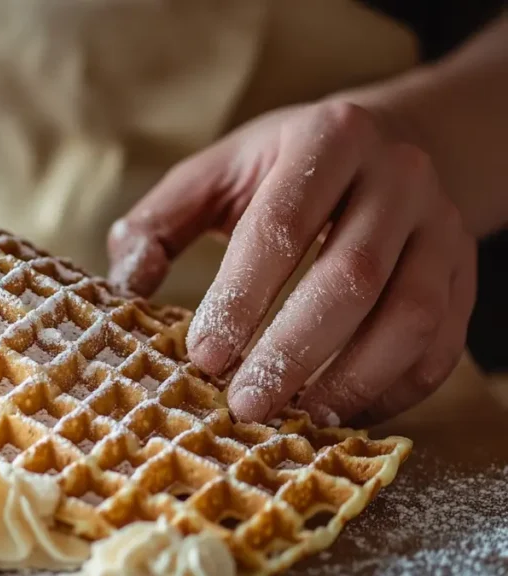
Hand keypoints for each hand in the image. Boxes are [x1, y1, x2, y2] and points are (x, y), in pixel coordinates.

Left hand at [108, 101, 476, 425]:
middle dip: (293, 351)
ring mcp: (441, 226)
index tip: (204, 356)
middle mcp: (398, 177)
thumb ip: (161, 220)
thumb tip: (127, 284)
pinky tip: (345, 414)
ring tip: (298, 420)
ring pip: (411, 315)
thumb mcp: (217, 171)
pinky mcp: (465, 273)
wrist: (391, 144)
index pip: (281, 226)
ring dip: (352, 378)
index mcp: (328, 139)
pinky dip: (397, 390)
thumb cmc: (283, 168)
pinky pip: (443, 343)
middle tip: (245, 405)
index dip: (242, 296)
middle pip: (350, 277)